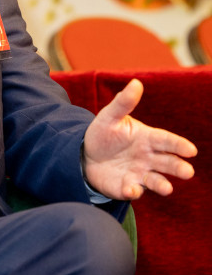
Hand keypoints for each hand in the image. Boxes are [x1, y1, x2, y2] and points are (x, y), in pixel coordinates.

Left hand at [82, 79, 196, 200]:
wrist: (85, 154)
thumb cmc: (104, 133)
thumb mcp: (110, 116)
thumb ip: (123, 102)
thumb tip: (136, 83)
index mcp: (147, 138)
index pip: (166, 141)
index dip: (178, 145)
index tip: (191, 150)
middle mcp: (148, 157)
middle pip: (168, 163)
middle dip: (178, 168)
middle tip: (187, 172)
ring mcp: (139, 173)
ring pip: (156, 180)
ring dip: (162, 185)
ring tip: (167, 188)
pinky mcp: (127, 186)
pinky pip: (133, 190)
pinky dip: (134, 191)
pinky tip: (131, 190)